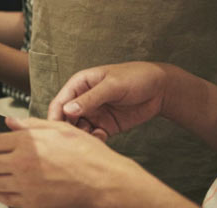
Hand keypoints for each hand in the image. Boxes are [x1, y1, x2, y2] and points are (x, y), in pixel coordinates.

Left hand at [0, 117, 187, 207]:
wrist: (104, 181)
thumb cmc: (87, 154)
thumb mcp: (58, 129)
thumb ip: (30, 125)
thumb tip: (10, 123)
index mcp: (26, 143)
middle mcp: (22, 164)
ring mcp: (26, 186)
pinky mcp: (33, 204)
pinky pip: (6, 200)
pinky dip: (2, 194)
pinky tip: (8, 189)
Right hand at [47, 62, 169, 140]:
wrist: (161, 89)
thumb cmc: (135, 78)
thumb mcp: (112, 86)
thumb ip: (90, 98)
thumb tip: (67, 110)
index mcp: (80, 84)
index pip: (60, 102)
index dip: (55, 116)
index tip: (56, 131)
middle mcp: (83, 100)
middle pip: (66, 118)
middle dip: (68, 129)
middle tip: (73, 139)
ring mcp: (95, 113)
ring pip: (79, 129)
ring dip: (82, 136)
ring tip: (90, 138)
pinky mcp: (106, 125)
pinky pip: (94, 135)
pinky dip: (95, 139)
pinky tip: (102, 136)